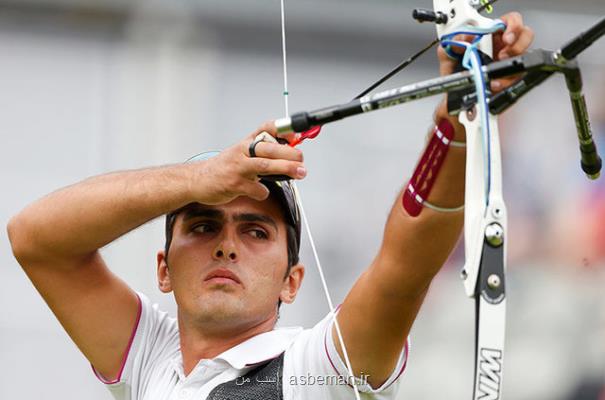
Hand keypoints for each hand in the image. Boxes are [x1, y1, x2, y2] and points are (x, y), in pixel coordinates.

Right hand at [185, 121, 305, 204]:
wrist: (199, 179)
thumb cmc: (226, 167)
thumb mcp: (243, 154)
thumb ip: (264, 153)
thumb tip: (292, 152)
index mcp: (246, 142)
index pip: (266, 128)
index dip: (282, 128)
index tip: (297, 133)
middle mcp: (242, 151)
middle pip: (269, 148)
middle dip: (289, 153)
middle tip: (302, 159)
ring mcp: (238, 167)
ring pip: (265, 166)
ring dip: (285, 169)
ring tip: (300, 172)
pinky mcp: (234, 184)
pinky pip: (256, 189)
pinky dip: (263, 192)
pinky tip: (262, 191)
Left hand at [437, 11, 533, 91]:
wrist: (453, 98)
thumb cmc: (454, 74)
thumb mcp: (448, 55)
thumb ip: (454, 42)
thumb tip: (466, 37)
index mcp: (490, 36)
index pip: (509, 22)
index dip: (512, 25)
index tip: (506, 37)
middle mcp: (502, 48)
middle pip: (525, 36)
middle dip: (518, 45)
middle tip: (503, 55)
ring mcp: (507, 64)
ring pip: (523, 58)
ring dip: (512, 65)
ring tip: (496, 71)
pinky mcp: (508, 80)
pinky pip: (516, 79)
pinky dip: (506, 82)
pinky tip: (495, 84)